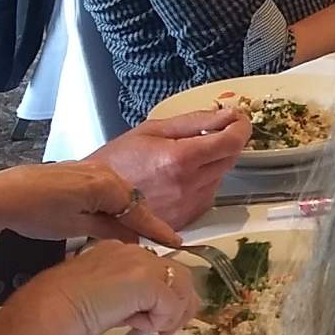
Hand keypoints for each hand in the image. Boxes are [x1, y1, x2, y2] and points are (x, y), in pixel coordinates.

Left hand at [0, 162, 180, 246]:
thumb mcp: (77, 227)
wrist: (7, 194)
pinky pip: (107, 190)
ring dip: (126, 214)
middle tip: (154, 242)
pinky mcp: (80, 174)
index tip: (174, 241)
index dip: (159, 229)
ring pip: (120, 195)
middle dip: (144, 222)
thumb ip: (109, 231)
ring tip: (130, 236)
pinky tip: (107, 219)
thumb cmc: (35, 209)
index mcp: (109, 185)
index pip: (141, 211)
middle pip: (134, 201)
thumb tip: (131, 239)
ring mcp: (92, 171)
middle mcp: (105, 173)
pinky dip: (112, 206)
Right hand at [26, 241, 196, 334]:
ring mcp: (142, 263)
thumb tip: (139, 313)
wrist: (48, 310)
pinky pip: (172, 303)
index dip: (160, 293)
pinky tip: (142, 328)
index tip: (151, 316)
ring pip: (181, 285)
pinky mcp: (147, 281)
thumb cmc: (62, 310)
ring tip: (157, 331)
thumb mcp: (99, 297)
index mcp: (118, 250)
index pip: (155, 267)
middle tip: (167, 328)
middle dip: (178, 302)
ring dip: (173, 313)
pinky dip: (163, 320)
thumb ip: (122, 298)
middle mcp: (133, 251)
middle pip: (175, 272)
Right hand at [88, 109, 251, 228]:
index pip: (231, 142)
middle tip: (209, 133)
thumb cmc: (118, 159)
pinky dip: (202, 183)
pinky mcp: (184, 220)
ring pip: (220, 177)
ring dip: (213, 164)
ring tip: (184, 158)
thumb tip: (228, 114)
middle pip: (230, 159)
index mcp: (179, 159)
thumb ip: (196, 121)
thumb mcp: (155, 129)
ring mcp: (187, 207)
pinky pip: (207, 195)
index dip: (241, 127)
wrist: (93, 197)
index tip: (239, 119)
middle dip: (226, 142)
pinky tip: (179, 178)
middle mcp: (187, 187)